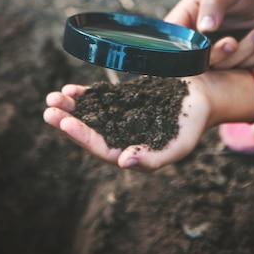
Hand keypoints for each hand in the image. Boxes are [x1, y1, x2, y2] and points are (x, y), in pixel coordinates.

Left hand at [43, 76, 212, 171]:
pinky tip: (70, 89)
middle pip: (90, 132)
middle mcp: (123, 137)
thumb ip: (154, 158)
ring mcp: (121, 117)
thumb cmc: (194, 122)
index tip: (65, 124)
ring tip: (54, 97)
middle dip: (68, 121)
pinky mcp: (122, 100)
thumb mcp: (179, 143)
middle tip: (50, 110)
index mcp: (133, 153)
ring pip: (90, 115)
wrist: (204, 94)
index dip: (82, 137)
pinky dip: (84, 95)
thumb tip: (123, 163)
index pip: (101, 148)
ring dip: (71, 108)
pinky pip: (99, 99)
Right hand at [166, 0, 253, 67]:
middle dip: (217, 53)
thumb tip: (204, 28)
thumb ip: (214, 3)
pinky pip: (242, 68)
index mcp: (187, 18)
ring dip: (243, 52)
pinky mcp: (235, 60)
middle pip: (196, 59)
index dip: (181, 48)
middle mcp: (197, 38)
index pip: (173, 39)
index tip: (201, 47)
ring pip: (222, 67)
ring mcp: (216, 52)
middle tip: (232, 43)